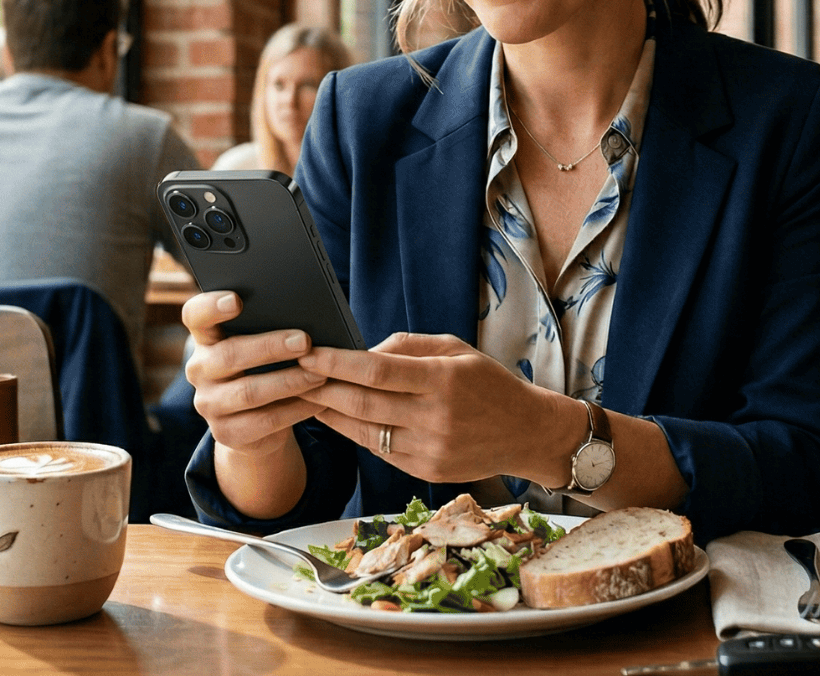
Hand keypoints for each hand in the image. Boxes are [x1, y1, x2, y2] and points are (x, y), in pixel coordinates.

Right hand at [181, 291, 326, 457]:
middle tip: (305, 341)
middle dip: (270, 347)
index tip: (236, 300)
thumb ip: (269, 328)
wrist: (257, 423)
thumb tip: (308, 314)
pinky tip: (319, 400)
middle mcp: (199, 369)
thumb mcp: (261, 346)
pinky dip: (296, 409)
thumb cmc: (264, 368)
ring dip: (290, 381)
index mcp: (205, 338)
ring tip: (320, 373)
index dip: (211, 307)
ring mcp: (208, 403)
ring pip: (249, 391)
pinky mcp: (225, 432)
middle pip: (229, 355)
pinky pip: (264, 421)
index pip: (195, 316)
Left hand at [297, 333, 584, 485]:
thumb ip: (406, 346)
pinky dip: (353, 432)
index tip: (308, 353)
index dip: (336, 363)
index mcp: (442, 381)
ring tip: (304, 396)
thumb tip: (359, 351)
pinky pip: (378, 450)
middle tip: (291, 375)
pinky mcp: (424, 472)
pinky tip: (336, 418)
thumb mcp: (456, 349)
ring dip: (329, 414)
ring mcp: (429, 450)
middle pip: (361, 403)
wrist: (527, 433)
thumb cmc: (489, 383)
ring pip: (363, 431)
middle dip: (321, 388)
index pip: (376, 371)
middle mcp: (434, 418)